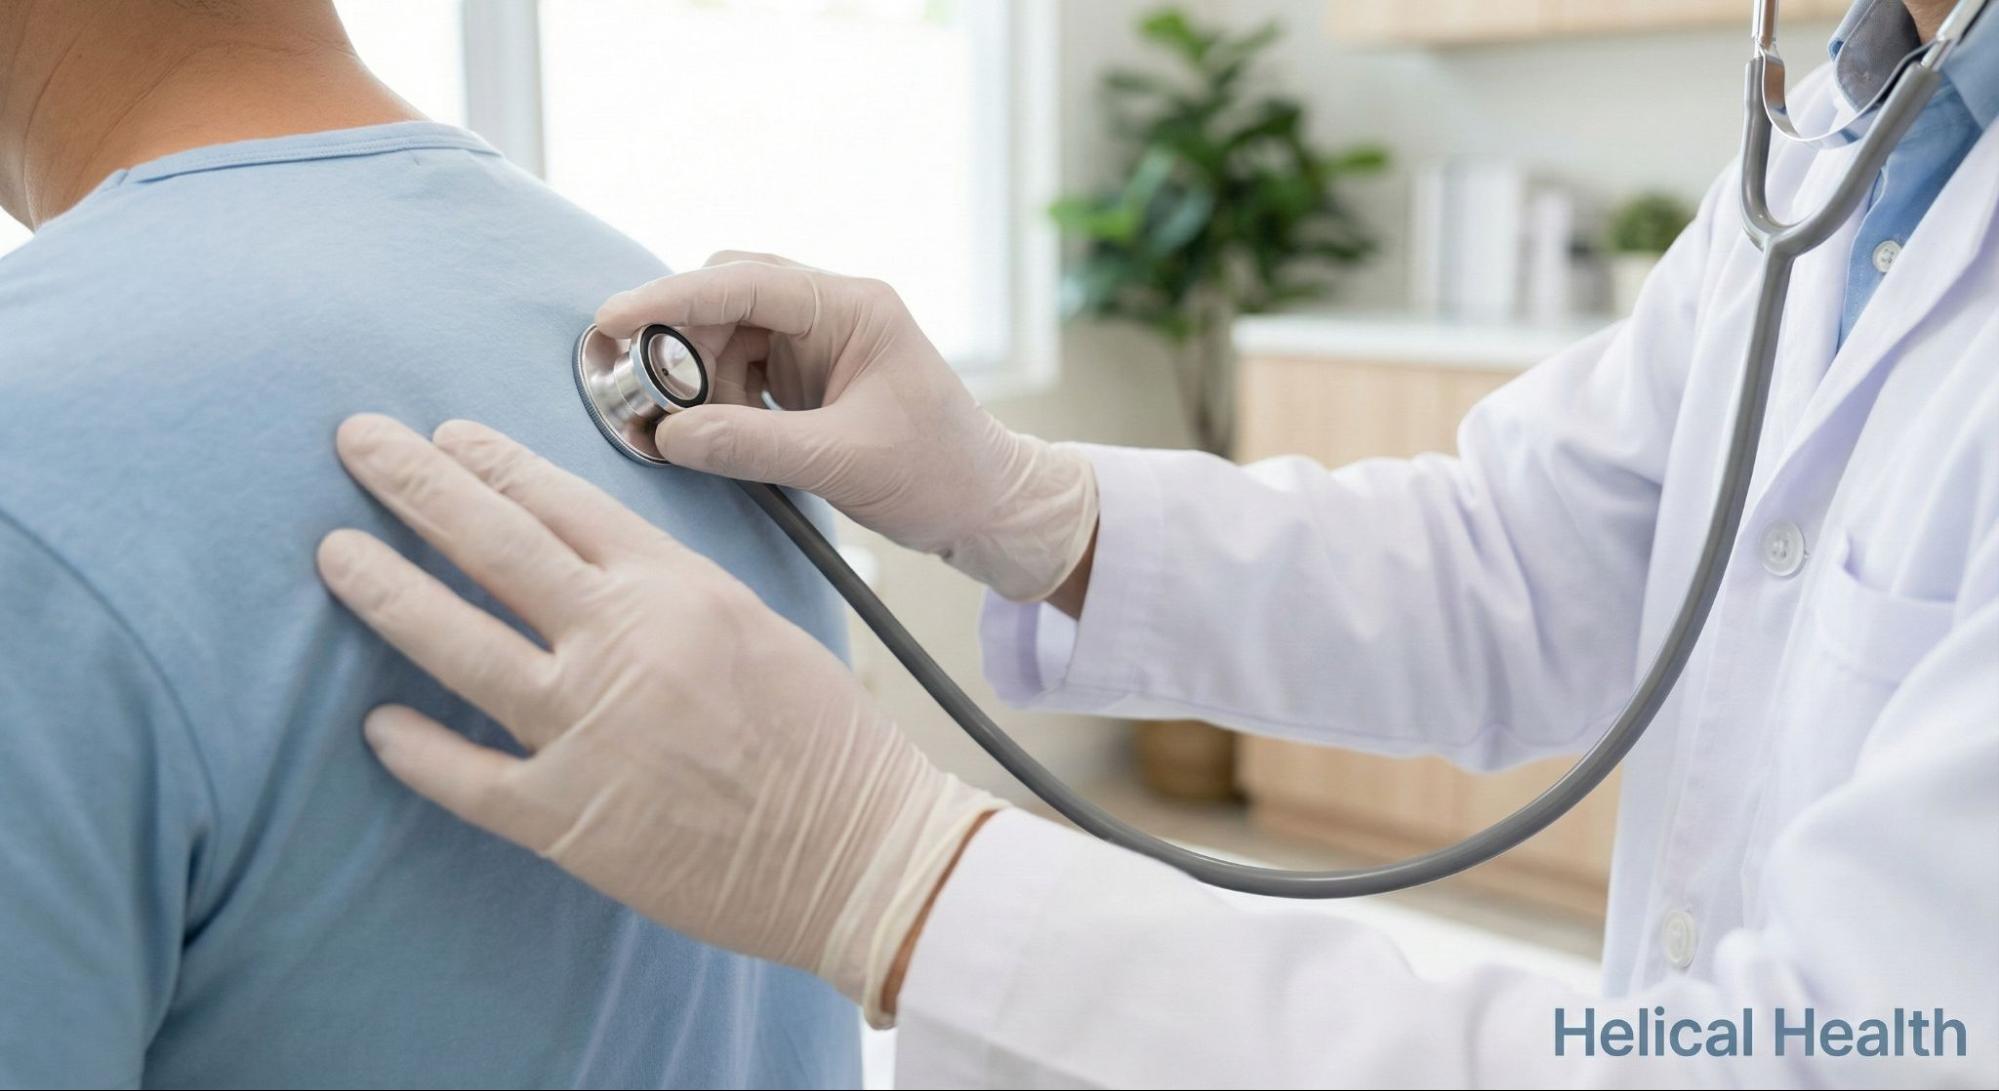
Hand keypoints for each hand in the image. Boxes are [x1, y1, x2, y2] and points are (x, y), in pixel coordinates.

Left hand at [314, 414, 999, 1023]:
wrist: (864, 852)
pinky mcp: (570, 818)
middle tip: (355, 441)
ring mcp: (589, 730)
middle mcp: (622, 642)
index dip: (490, 460)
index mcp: (677, 587)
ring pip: (457, 644)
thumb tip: (590, 563)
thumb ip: (669, 588)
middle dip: (413, 482)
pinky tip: (374, 725)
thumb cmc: (826, 739)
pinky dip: (415, 749)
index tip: (442, 434)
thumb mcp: (756, 624)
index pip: (560, 500)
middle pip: (492, 542)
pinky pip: (467, 776)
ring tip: (333, 553)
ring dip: (385, 591)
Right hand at [596, 252, 1098, 601]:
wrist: (988, 507)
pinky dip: (711, 398)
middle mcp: (832, 311)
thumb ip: (751, 446)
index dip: (671, 297)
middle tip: (638, 394)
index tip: (613, 320)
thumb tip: (667, 436)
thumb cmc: (940, 474)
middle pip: (724, 298)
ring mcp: (817, 342)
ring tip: (676, 429)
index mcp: (854, 307)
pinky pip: (737, 369)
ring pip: (723, 335)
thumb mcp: (843, 463)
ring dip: (690, 377)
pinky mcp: (806, 377)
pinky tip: (706, 434)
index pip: (744, 281)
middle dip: (675, 341)